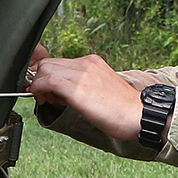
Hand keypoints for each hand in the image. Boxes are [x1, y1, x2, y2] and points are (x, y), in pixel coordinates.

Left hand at [26, 52, 145, 141]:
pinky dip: (39, 89)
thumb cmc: (123, 109)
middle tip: (45, 96)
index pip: (60, 62)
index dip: (49, 76)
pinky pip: (49, 81)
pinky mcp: (78, 89)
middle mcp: (86, 64)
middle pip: (49, 63)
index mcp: (93, 62)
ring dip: (39, 85)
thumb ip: (82, 86)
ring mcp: (82, 74)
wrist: (139, 115)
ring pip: (46, 69)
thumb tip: (60, 93)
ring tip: (46, 100)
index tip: (48, 91)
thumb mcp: (102, 89)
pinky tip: (42, 100)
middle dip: (41, 79)